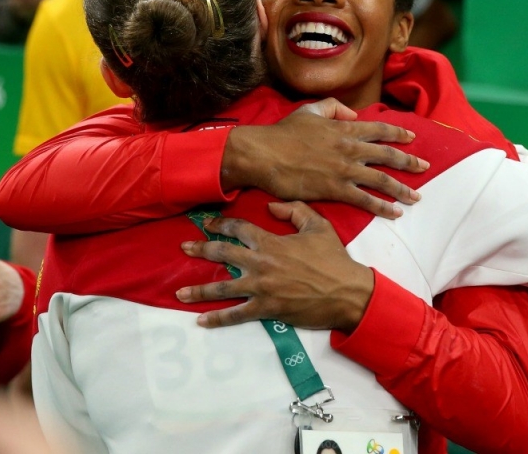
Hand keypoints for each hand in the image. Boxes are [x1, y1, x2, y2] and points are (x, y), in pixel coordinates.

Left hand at [176, 201, 373, 331]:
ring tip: (180, 293)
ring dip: (199, 290)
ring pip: (223, 287)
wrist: (347, 292)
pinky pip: (236, 314)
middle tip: (184, 249)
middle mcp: (261, 263)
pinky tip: (202, 321)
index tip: (207, 225)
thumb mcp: (318, 225)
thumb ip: (294, 210)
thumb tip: (270, 206)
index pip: (238, 229)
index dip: (220, 224)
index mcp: (271, 241)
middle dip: (200, 250)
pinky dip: (218, 319)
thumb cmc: (334, 259)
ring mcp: (261, 288)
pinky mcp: (266, 309)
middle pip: (222, 254)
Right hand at [223, 98, 428, 218]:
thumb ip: (333, 107)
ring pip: (382, 180)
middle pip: (388, 155)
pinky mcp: (336, 189)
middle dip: (410, 162)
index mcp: (344, 128)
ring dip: (402, 189)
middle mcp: (350, 148)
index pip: (380, 129)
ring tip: (416, 197)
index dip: (398, 134)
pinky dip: (382, 207)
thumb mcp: (309, 110)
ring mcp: (345, 170)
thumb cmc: (282, 133)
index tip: (412, 138)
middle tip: (424, 167)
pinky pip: (366, 200)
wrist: (265, 154)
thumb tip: (352, 113)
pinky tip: (395, 212)